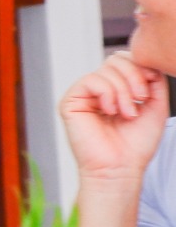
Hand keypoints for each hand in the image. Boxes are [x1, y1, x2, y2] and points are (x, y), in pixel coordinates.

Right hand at [60, 51, 168, 183]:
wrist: (121, 167)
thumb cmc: (136, 144)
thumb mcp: (156, 105)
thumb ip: (154, 80)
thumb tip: (146, 61)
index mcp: (116, 89)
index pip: (125, 60)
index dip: (141, 68)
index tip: (150, 92)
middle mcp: (98, 89)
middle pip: (116, 59)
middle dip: (134, 76)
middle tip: (141, 99)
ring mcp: (83, 94)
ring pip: (106, 69)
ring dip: (123, 91)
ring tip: (127, 113)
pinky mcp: (71, 101)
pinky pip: (91, 80)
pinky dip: (107, 93)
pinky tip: (111, 111)